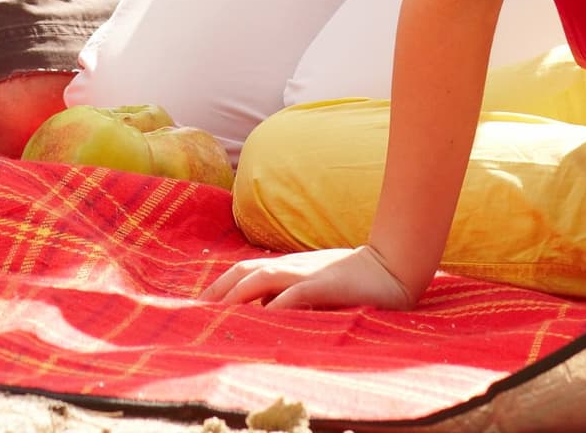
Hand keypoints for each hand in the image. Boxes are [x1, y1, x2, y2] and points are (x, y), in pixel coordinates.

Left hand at [210, 244, 419, 310]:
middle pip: (243, 272)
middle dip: (217, 292)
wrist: (389, 267)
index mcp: (285, 267)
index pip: (243, 272)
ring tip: (216, 316)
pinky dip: (276, 306)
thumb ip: (288, 296)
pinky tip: (262, 319)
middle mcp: (289, 267)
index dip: (219, 287)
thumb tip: (262, 312)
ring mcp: (305, 273)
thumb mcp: (312, 287)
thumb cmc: (349, 282)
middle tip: (196, 314)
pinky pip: (294, 294)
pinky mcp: (324, 285)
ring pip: (260, 279)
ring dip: (236, 297)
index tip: (199, 307)